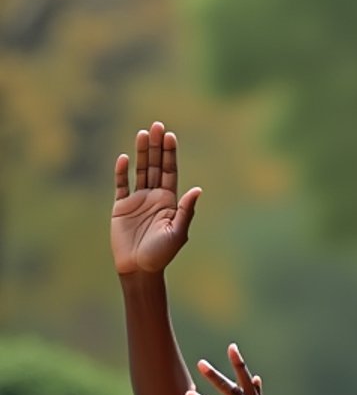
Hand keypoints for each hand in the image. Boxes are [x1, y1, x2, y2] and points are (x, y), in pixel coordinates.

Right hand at [111, 121, 201, 275]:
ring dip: (141, 153)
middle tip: (157, 125)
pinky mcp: (120, 207)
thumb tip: (197, 190)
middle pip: (155, 166)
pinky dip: (121, 172)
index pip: (169, 172)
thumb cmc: (161, 254)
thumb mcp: (177, 233)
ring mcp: (137, 200)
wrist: (139, 269)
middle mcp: (154, 197)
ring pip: (139, 171)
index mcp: (169, 202)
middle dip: (156, 146)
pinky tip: (124, 158)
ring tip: (143, 133)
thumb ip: (186, 211)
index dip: (170, 154)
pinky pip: (120, 185)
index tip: (170, 136)